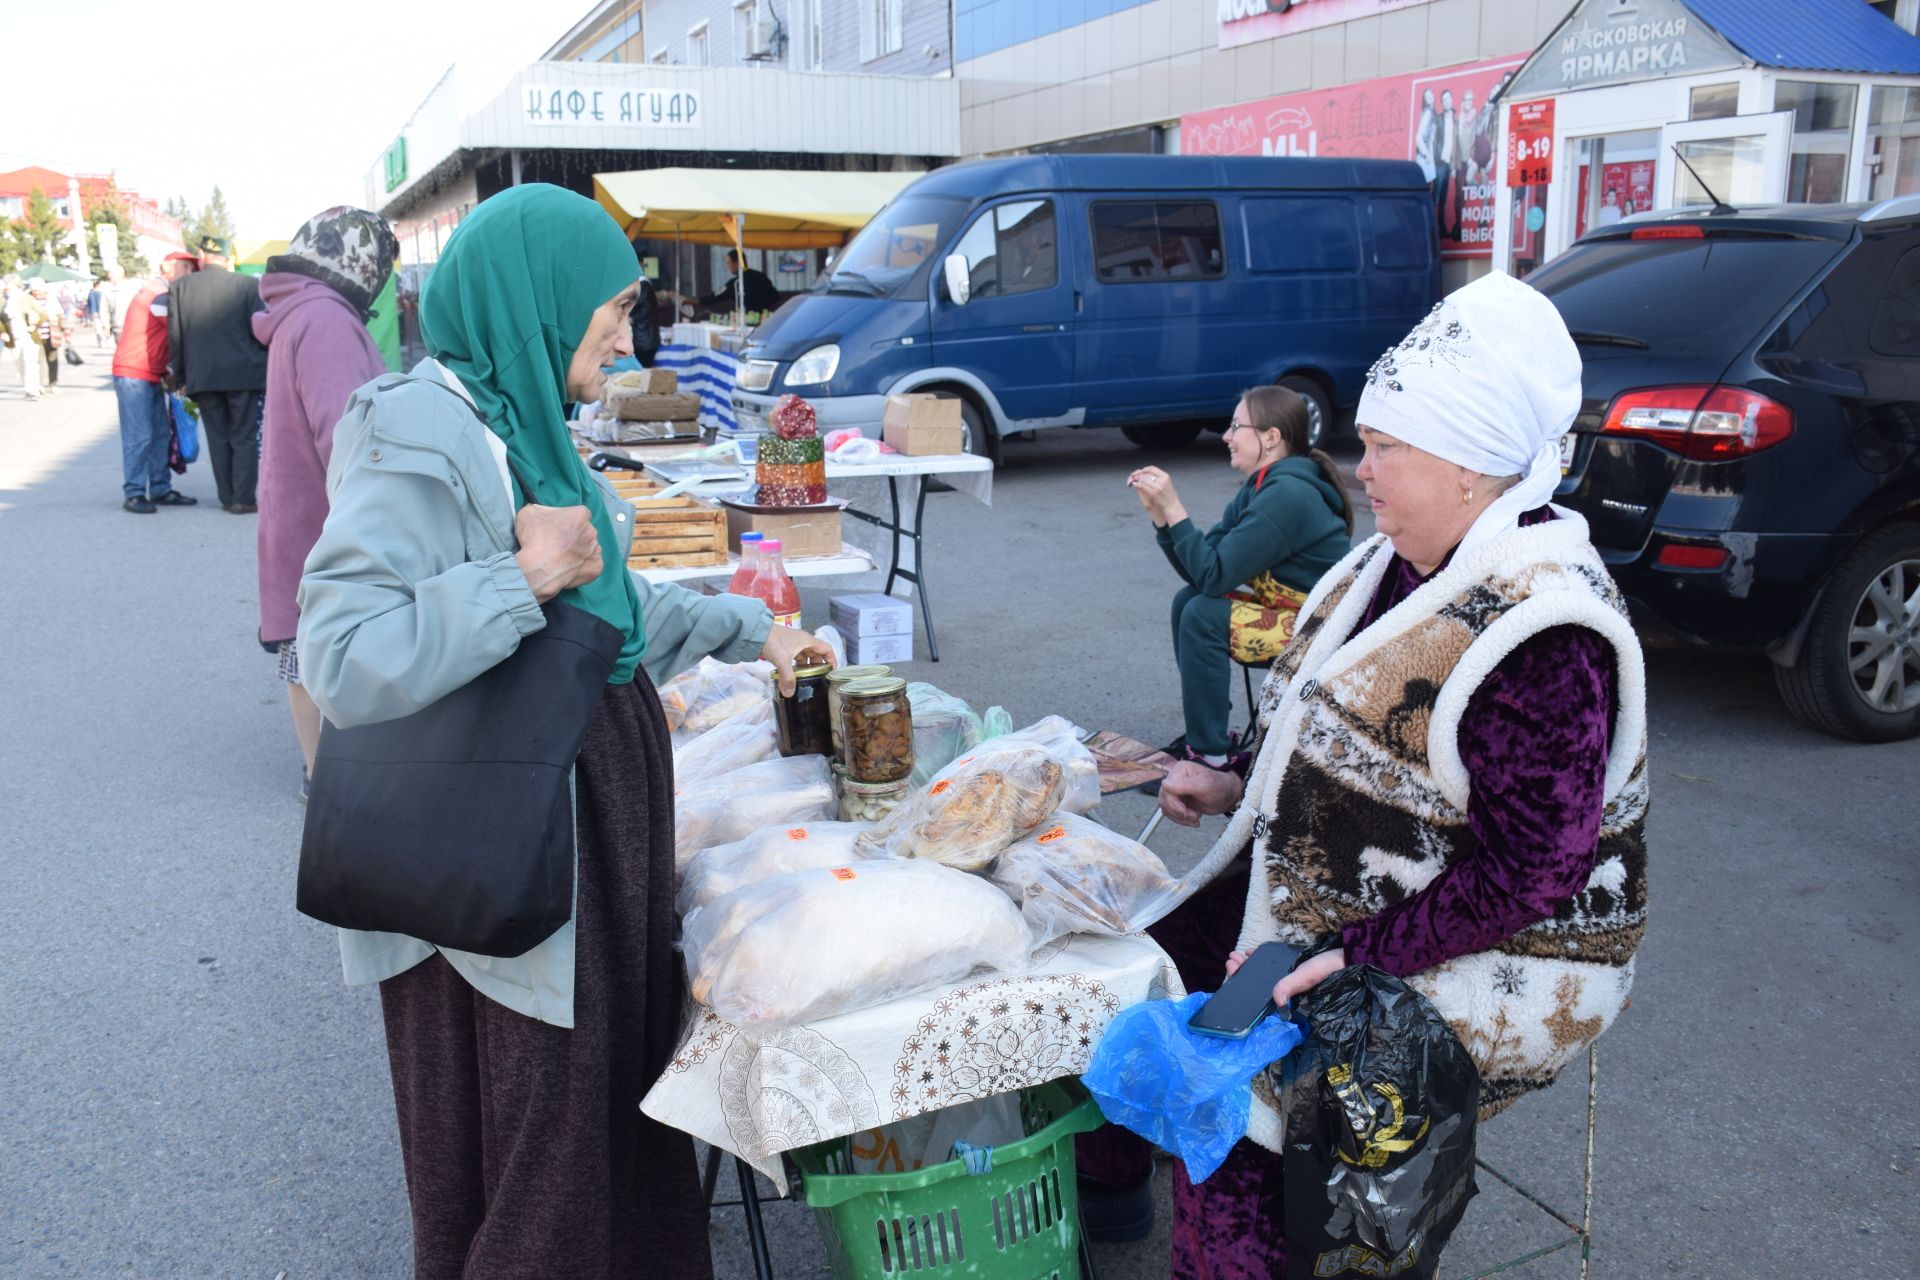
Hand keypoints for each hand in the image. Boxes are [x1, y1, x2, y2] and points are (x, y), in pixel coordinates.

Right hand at [512, 504, 602, 602]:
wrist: (535, 568)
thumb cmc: (533, 539)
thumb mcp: (529, 513)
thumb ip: (540, 510)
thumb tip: (541, 513)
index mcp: (580, 515)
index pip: (579, 514)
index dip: (568, 521)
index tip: (558, 529)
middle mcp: (591, 531)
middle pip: (585, 531)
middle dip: (574, 536)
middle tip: (558, 544)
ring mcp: (595, 550)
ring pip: (589, 548)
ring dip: (580, 551)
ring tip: (563, 558)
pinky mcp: (595, 567)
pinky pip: (592, 564)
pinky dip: (584, 566)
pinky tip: (571, 568)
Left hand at [760, 623, 833, 696]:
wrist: (754, 632)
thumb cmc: (772, 641)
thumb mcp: (782, 660)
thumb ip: (787, 677)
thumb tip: (789, 694)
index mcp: (807, 641)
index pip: (827, 649)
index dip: (832, 660)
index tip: (832, 673)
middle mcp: (803, 641)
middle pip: (817, 654)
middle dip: (819, 666)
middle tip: (819, 680)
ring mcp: (793, 644)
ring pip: (806, 656)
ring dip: (807, 667)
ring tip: (807, 680)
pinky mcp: (785, 647)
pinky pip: (796, 657)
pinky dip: (797, 666)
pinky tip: (793, 674)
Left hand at [1127, 466, 1185, 527]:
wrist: (1171, 506)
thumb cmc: (1167, 496)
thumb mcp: (1164, 484)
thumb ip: (1155, 478)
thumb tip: (1142, 474)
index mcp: (1165, 476)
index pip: (1152, 468)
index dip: (1144, 469)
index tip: (1138, 471)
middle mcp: (1162, 480)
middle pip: (1146, 473)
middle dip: (1138, 474)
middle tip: (1133, 476)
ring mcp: (1158, 486)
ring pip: (1143, 479)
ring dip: (1137, 479)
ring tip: (1133, 480)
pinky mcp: (1154, 493)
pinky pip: (1142, 486)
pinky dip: (1137, 484)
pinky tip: (1134, 484)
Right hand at [1157, 761, 1242, 826]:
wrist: (1226, 796)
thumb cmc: (1219, 787)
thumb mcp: (1204, 785)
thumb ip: (1184, 784)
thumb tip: (1164, 784)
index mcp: (1179, 770)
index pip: (1166, 789)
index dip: (1174, 804)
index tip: (1187, 812)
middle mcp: (1174, 779)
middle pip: (1164, 800)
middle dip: (1179, 812)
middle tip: (1195, 816)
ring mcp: (1174, 790)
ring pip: (1166, 808)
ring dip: (1180, 817)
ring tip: (1196, 817)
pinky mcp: (1176, 800)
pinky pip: (1170, 813)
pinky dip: (1181, 819)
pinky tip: (1193, 819)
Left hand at [1224, 947, 1347, 1007]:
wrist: (1349, 955)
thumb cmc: (1329, 968)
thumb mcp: (1307, 977)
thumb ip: (1291, 987)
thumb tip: (1277, 1000)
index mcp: (1288, 994)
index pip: (1260, 995)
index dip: (1244, 985)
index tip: (1232, 971)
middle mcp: (1287, 987)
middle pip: (1259, 983)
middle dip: (1242, 972)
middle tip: (1230, 961)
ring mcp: (1290, 976)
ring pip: (1264, 974)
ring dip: (1249, 966)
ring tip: (1236, 956)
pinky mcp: (1295, 966)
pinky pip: (1273, 964)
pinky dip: (1262, 959)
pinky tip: (1253, 952)